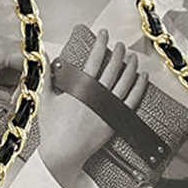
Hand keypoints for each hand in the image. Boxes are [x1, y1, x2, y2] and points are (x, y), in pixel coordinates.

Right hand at [38, 28, 147, 187]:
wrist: (63, 153)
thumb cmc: (52, 128)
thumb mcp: (45, 99)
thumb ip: (46, 75)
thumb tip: (45, 56)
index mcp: (81, 88)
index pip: (94, 59)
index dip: (100, 44)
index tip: (103, 34)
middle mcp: (97, 96)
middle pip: (113, 68)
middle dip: (117, 52)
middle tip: (119, 43)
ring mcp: (109, 108)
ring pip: (125, 82)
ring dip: (130, 66)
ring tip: (132, 57)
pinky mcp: (116, 120)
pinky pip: (132, 100)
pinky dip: (139, 87)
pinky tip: (142, 77)